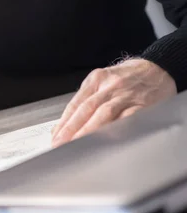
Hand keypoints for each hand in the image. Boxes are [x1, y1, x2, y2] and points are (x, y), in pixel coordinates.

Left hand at [51, 59, 176, 146]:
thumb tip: (66, 124)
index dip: (64, 122)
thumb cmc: (127, 78)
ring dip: (89, 131)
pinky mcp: (143, 104)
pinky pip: (128, 118)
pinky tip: (108, 139)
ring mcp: (126, 95)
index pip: (75, 104)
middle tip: (61, 143)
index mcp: (96, 80)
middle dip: (72, 129)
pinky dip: (117, 129)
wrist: (157, 68)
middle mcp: (109, 86)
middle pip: (86, 109)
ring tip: (78, 145)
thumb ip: (87, 100)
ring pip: (104, 113)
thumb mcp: (102, 80)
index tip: (55, 137)